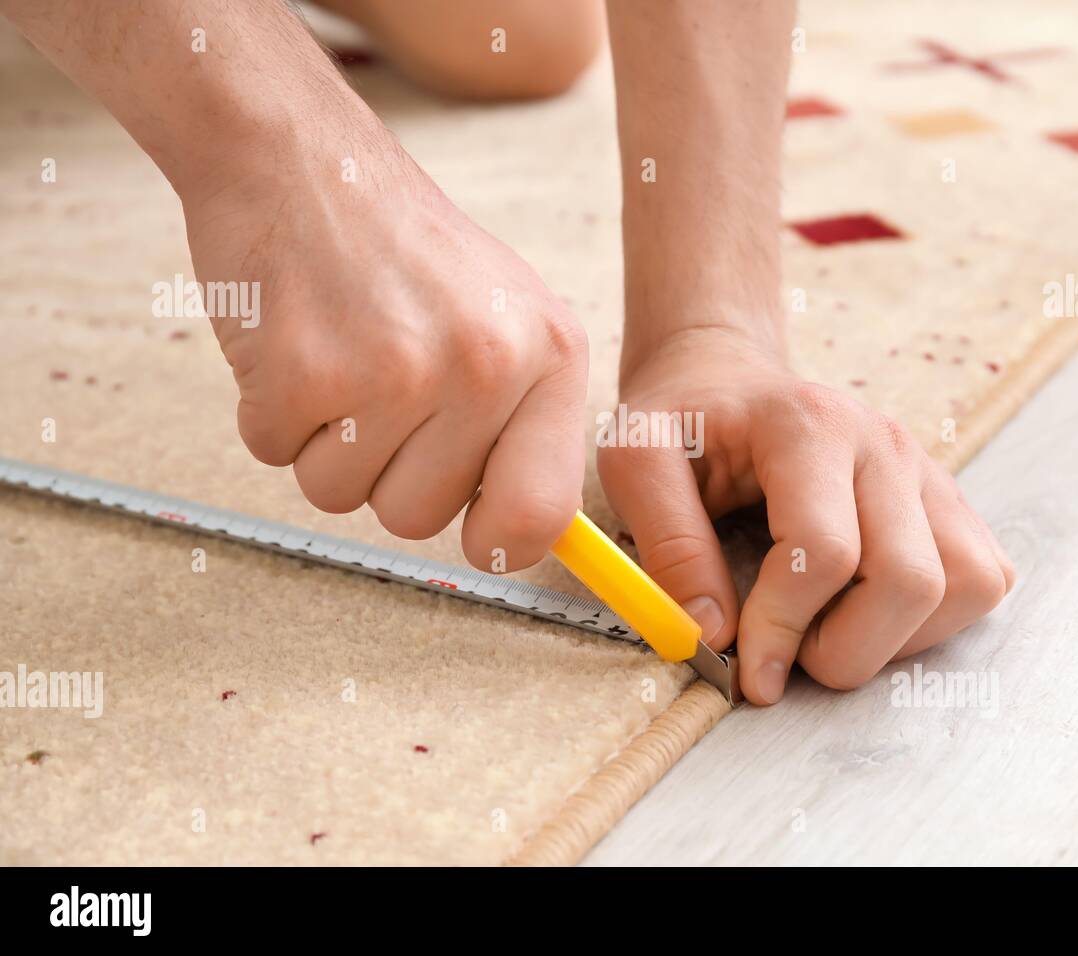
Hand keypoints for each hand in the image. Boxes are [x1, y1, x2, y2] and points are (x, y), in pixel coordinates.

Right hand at [182, 135, 587, 570]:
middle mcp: (486, 367)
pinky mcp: (303, 371)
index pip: (543, 514)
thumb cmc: (404, 253)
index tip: (472, 531)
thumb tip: (520, 537)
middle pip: (418, 518)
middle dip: (384, 470)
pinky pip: (273, 457)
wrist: (301, 160)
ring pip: (340, 496)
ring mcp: (396, 371)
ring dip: (324, 443)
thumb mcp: (507, 319)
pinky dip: (270, 412)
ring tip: (340, 351)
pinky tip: (293, 340)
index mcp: (550, 357)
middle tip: (378, 380)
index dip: (496, 541)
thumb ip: (524, 423)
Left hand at [599, 327, 1014, 703]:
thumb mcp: (637, 462)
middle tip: (788, 650)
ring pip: (965, 586)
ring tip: (828, 628)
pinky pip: (982, 578)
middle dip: (844, 647)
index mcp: (809, 427)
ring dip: (895, 638)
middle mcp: (885, 445)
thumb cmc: (685, 424)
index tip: (746, 667)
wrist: (727, 379)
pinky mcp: (948, 502)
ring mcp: (927, 472)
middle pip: (910, 580)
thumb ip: (668, 543)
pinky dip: (933, 620)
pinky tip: (867, 609)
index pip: (826, 552)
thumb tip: (714, 633)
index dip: (784, 628)